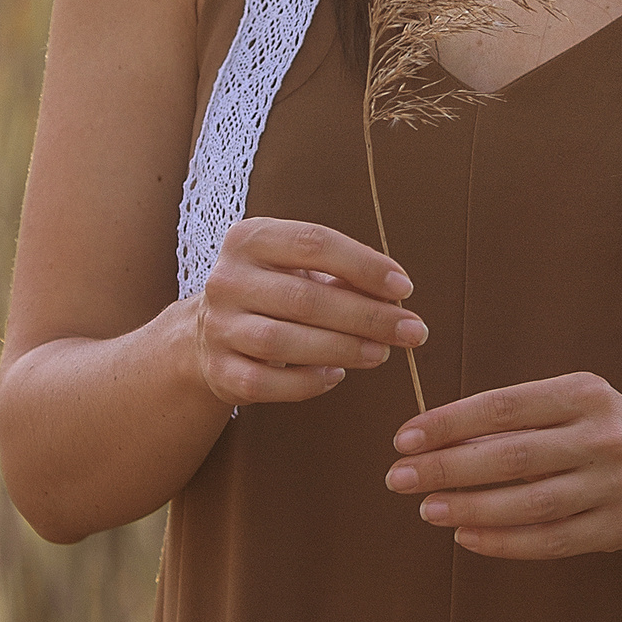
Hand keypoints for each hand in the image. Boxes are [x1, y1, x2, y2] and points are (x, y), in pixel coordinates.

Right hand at [191, 215, 427, 406]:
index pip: (314, 242)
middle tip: (412, 331)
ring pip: (283, 343)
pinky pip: (266, 383)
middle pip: (304, 298)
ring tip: (382, 353)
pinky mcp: (219, 371)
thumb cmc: (274, 292)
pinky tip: (337, 376)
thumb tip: (396, 298)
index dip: (364, 265)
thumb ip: (343, 275)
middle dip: (367, 317)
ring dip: (342, 349)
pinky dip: (307, 383)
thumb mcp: (299, 267)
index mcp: (250, 238)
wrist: (209, 332)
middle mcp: (227, 279)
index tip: (404, 288)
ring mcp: (218, 327)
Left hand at [385, 372, 621, 557]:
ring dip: (470, 508)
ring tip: (428, 508)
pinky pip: (550, 541)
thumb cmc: (603, 425)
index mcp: (584, 393)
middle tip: (399, 477)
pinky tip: (467, 536)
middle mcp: (602, 436)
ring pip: (529, 504)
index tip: (406, 437)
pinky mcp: (617, 528)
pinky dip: (503, 542)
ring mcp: (613, 485)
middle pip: (512, 456)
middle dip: (447, 468)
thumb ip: (516, 415)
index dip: (449, 423)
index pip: (503, 406)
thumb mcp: (570, 400)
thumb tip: (436, 435)